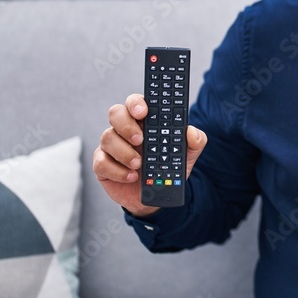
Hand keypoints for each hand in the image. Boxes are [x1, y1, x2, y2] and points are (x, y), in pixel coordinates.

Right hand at [92, 93, 206, 216]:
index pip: (135, 102)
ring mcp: (111, 146)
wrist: (158, 195)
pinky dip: (117, 171)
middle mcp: (125, 129)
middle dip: (126, 125)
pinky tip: (131, 176)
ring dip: (124, 152)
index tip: (143, 112)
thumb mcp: (186, 155)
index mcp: (144, 121)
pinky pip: (101, 162)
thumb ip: (195, 141)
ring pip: (107, 137)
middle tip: (140, 140)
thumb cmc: (168, 167)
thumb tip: (192, 132)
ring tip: (139, 165)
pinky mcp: (103, 164)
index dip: (136, 103)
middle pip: (115, 113)